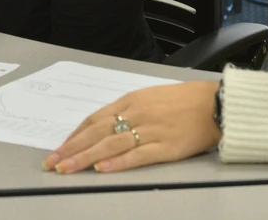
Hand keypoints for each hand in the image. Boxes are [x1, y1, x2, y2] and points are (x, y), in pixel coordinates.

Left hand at [43, 80, 220, 173]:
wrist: (216, 103)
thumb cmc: (184, 101)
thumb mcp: (151, 98)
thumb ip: (127, 111)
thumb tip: (103, 127)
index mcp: (131, 100)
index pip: (94, 119)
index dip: (74, 136)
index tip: (59, 149)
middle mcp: (137, 113)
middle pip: (97, 132)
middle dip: (71, 149)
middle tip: (52, 163)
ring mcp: (151, 130)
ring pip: (110, 145)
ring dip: (85, 158)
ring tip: (67, 169)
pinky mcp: (166, 146)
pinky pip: (137, 155)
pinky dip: (118, 162)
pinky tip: (102, 169)